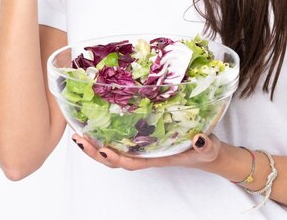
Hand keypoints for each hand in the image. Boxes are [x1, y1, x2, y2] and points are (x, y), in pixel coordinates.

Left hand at [70, 132, 221, 170]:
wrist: (207, 151)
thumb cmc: (205, 151)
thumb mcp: (209, 148)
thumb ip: (206, 145)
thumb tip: (199, 140)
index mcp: (157, 158)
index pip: (132, 162)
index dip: (116, 158)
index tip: (102, 149)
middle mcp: (146, 154)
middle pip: (115, 160)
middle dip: (95, 152)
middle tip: (79, 139)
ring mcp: (142, 147)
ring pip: (114, 151)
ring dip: (94, 145)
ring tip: (78, 135)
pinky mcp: (142, 137)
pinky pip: (120, 140)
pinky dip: (105, 135)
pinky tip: (94, 125)